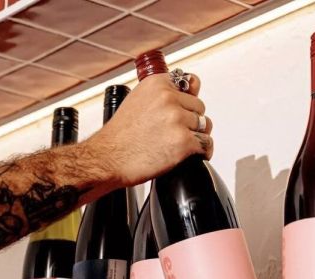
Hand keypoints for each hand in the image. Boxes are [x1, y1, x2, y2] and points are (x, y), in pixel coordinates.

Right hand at [84, 73, 212, 185]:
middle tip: (179, 133)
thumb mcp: (137, 101)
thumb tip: (187, 89)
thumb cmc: (119, 137)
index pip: (191, 83)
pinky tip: (196, 155)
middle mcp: (169, 99)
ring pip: (205, 127)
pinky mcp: (183, 142)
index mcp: (157, 84)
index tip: (186, 110)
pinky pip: (206, 145)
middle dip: (193, 121)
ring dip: (198, 137)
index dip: (189, 101)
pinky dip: (204, 152)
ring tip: (184, 145)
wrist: (108, 159)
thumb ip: (160, 95)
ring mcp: (177, 120)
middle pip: (199, 108)